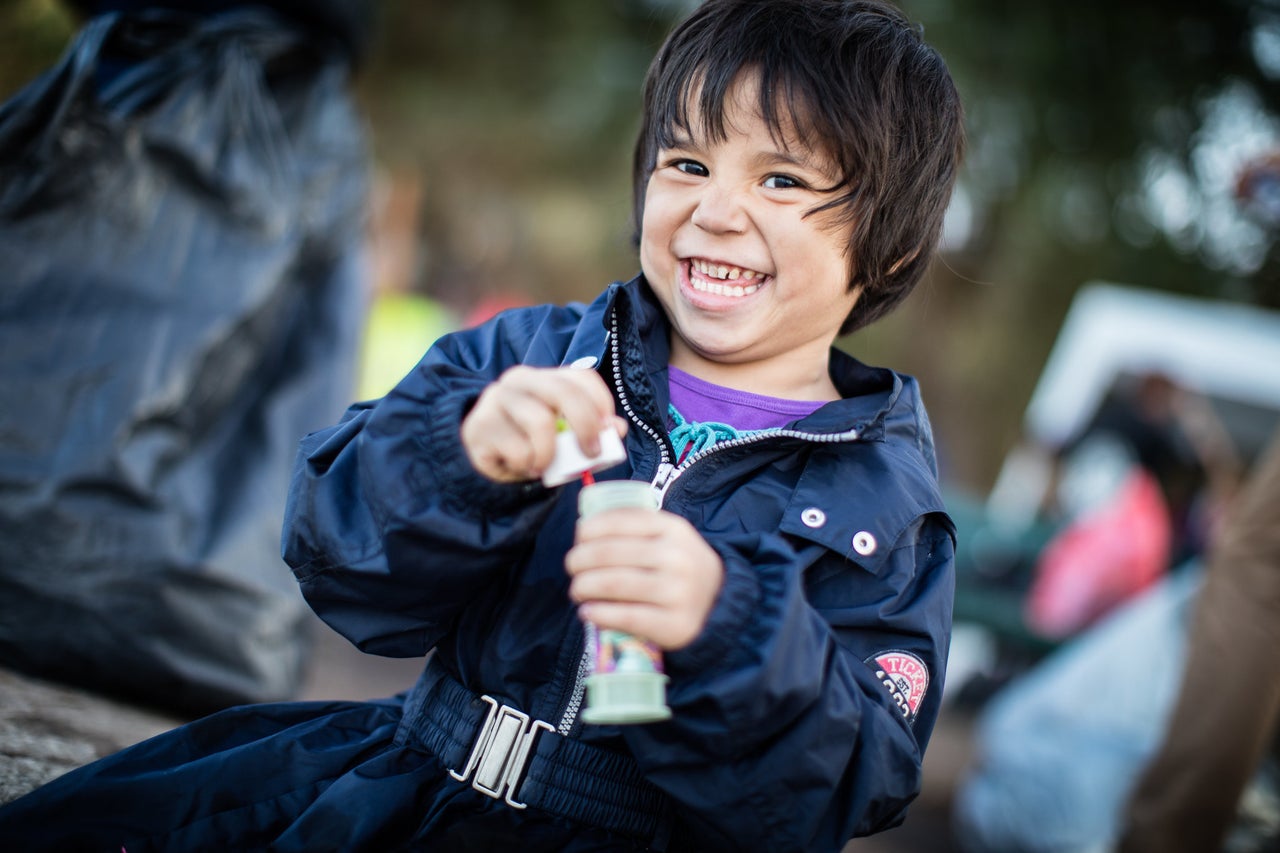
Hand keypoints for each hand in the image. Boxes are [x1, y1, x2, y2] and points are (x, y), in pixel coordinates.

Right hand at [461, 365, 626, 482]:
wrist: (483, 455)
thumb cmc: (529, 442)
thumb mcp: (563, 435)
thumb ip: (590, 430)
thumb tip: (617, 428)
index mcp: (545, 377)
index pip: (582, 377)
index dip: (601, 402)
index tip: (608, 430)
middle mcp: (520, 379)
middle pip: (564, 393)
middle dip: (586, 426)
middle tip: (592, 454)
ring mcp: (497, 399)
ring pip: (540, 422)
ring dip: (550, 454)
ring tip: (544, 466)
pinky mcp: (481, 425)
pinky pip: (519, 449)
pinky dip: (528, 465)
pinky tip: (523, 466)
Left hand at [565, 506, 723, 650]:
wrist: (718, 603)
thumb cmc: (678, 566)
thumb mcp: (668, 537)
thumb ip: (635, 527)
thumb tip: (583, 529)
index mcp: (673, 528)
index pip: (620, 521)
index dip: (589, 529)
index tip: (579, 539)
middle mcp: (677, 557)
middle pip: (609, 553)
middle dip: (579, 560)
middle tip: (572, 567)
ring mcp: (677, 592)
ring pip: (613, 584)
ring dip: (583, 586)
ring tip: (577, 590)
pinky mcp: (674, 625)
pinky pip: (625, 617)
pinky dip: (599, 614)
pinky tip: (587, 612)